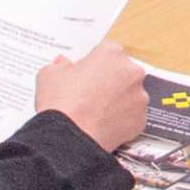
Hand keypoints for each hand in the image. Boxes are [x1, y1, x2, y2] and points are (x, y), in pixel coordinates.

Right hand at [33, 41, 151, 150]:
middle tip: (90, 95)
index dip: (93, 64)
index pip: (106, 52)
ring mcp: (139, 96)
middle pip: (122, 72)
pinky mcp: (141, 120)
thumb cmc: (60, 101)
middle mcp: (131, 71)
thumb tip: (62, 63)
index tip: (83, 75)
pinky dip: (121, 120)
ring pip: (130, 95)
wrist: (71, 137)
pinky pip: (131, 117)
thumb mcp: (48, 75)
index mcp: (111, 53)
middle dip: (109, 80)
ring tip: (96, 113)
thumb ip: (59, 65)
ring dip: (118, 100)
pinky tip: (103, 125)